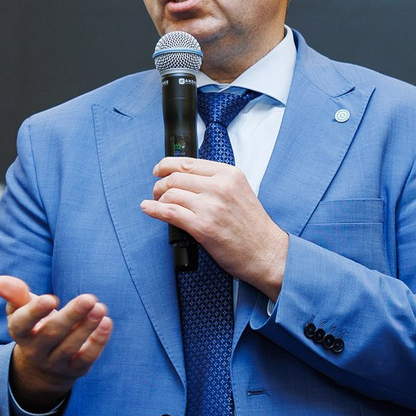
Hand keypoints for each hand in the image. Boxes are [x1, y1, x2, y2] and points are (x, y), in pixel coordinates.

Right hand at [0, 275, 112, 408]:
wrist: (43, 365)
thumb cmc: (35, 325)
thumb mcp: (23, 310)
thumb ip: (15, 294)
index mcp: (20, 333)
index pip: (22, 324)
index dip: (35, 312)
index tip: (51, 298)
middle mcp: (35, 350)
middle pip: (51, 334)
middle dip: (71, 316)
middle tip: (89, 298)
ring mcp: (55, 362)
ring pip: (70, 347)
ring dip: (87, 327)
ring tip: (100, 308)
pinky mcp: (74, 369)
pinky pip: (86, 358)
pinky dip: (98, 342)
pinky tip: (106, 323)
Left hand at [141, 157, 288, 299]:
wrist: (267, 253)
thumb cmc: (253, 227)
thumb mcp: (240, 192)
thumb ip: (217, 182)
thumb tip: (185, 177)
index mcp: (229, 174)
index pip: (189, 162)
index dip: (167, 165)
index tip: (159, 170)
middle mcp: (220, 186)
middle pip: (176, 177)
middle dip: (160, 184)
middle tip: (157, 191)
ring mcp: (211, 206)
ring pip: (170, 193)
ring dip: (158, 198)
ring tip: (158, 204)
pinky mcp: (203, 227)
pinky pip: (169, 212)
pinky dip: (154, 210)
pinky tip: (148, 209)